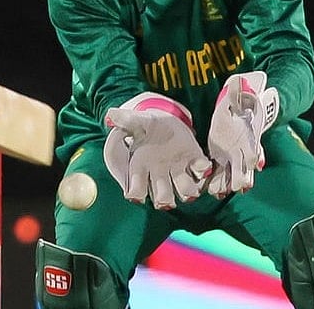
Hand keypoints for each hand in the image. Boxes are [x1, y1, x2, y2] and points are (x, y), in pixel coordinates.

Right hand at [102, 93, 212, 209]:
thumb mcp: (136, 121)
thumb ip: (125, 121)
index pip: (136, 190)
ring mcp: (178, 170)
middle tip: (167, 198)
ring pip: (185, 191)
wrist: (166, 119)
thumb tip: (111, 114)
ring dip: (188, 190)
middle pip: (163, 198)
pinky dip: (203, 169)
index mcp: (141, 168)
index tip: (135, 194)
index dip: (136, 194)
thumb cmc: (147, 125)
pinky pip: (200, 171)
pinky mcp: (194, 161)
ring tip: (190, 185)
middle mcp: (160, 174)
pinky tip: (201, 163)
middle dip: (165, 199)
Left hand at [206, 71, 279, 198]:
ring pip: (230, 175)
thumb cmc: (242, 101)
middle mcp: (243, 150)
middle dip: (238, 179)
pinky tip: (206, 188)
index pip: (254, 153)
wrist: (239, 105)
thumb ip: (239, 92)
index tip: (248, 174)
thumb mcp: (241, 95)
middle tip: (232, 187)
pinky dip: (213, 180)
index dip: (251, 164)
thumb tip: (238, 81)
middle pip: (243, 170)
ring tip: (216, 191)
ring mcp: (231, 155)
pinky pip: (216, 171)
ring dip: (224, 184)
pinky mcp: (219, 155)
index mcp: (250, 138)